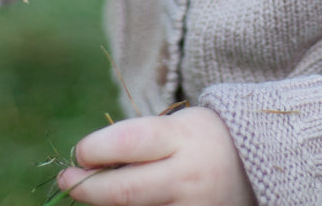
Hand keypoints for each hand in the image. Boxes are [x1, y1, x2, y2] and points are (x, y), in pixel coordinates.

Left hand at [58, 106, 255, 205]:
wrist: (255, 168)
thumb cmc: (201, 141)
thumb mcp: (176, 127)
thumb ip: (136, 142)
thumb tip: (85, 163)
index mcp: (184, 138)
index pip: (130, 141)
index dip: (95, 148)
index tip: (80, 152)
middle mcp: (188, 176)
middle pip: (124, 190)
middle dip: (86, 187)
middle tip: (66, 179)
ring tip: (94, 195)